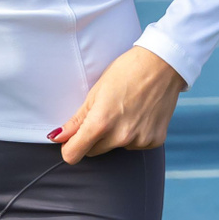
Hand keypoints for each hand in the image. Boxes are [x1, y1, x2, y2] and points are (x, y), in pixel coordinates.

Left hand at [48, 46, 185, 164]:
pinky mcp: (155, 141)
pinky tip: (139, 115)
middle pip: (93, 151)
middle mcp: (121, 137)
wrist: (162, 64)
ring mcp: (140, 140)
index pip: (73, 155)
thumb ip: (76, 120)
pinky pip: (135, 145)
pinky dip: (134, 134)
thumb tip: (57, 137)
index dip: (69, 147)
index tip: (71, 140)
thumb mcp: (95, 93)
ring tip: (124, 110)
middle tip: (102, 115)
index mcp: (101, 123)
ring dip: (114, 136)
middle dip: (91, 139)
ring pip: (115, 148)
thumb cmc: (125, 72)